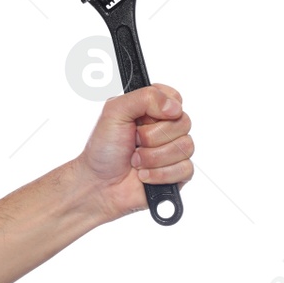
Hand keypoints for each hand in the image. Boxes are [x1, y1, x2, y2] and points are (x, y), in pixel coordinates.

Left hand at [75, 84, 193, 220]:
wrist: (98, 184)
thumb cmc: (103, 150)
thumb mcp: (114, 113)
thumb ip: (143, 98)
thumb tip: (174, 106)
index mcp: (152, 110)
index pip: (176, 99)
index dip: (162, 109)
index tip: (142, 119)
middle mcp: (165, 128)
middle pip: (184, 123)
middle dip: (152, 137)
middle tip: (133, 143)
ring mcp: (173, 151)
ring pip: (186, 147)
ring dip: (153, 158)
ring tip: (134, 162)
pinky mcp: (177, 173)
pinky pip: (186, 169)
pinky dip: (159, 174)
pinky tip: (143, 176)